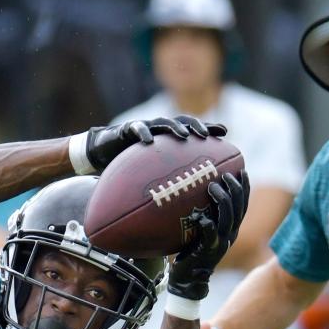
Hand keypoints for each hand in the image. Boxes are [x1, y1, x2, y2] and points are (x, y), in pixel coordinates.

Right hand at [84, 115, 227, 172]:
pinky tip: (149, 141)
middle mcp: (159, 130)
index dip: (209, 129)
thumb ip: (170, 182)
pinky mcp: (126, 129)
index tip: (226, 134)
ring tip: (184, 136)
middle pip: (182, 122)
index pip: (193, 130)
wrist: (102, 155)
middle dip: (196, 126)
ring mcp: (144, 127)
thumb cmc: (130, 169)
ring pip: (163, 123)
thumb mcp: (153, 176)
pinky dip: (143, 132)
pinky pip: (136, 129)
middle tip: (206, 136)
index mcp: (168, 139)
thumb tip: (191, 205)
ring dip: (174, 128)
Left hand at [168, 171, 249, 300]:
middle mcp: (230, 235)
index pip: (244, 205)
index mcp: (232, 229)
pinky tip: (201, 217)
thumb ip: (204, 212)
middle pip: (238, 208)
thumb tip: (194, 189)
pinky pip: (210, 235)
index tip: (242, 170)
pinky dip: (207, 224)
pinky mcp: (208, 251)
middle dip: (234, 189)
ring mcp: (221, 243)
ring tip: (212, 186)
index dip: (245, 188)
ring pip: (227, 218)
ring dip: (222, 201)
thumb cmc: (191, 250)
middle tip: (225, 175)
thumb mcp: (202, 229)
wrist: (189, 279)